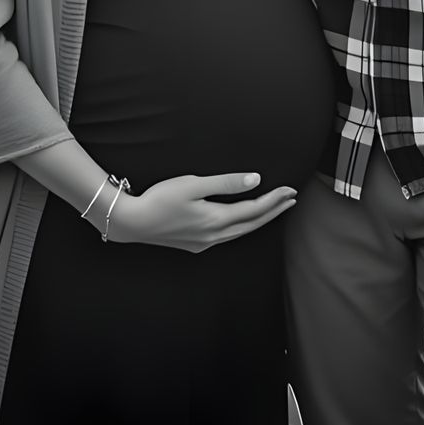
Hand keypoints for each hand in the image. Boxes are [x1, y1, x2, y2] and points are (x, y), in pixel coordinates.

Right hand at [102, 172, 297, 251]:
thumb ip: (226, 183)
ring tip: (274, 209)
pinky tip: (241, 222)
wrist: (132, 222)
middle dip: (273, 211)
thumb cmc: (160, 199)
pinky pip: (227, 237)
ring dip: (259, 220)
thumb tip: (255, 180)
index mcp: (216, 220)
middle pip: (252, 224)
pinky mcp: (194, 244)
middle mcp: (214, 235)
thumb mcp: (194, 184)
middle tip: (291, 199)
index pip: (254, 210)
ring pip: (240, 233)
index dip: (274, 200)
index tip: (290, 190)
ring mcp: (204, 242)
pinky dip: (242, 227)